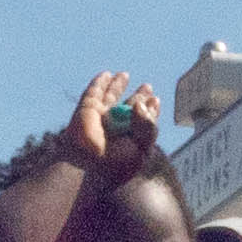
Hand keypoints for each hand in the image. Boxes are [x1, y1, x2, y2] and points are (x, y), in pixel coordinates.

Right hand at [44, 69, 164, 178]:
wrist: (88, 166)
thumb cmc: (116, 164)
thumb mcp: (142, 148)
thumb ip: (148, 126)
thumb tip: (141, 105)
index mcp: (129, 141)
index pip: (142, 123)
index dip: (150, 111)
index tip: (155, 100)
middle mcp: (114, 129)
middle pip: (128, 108)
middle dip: (138, 97)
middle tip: (147, 87)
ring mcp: (99, 119)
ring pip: (109, 97)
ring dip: (117, 85)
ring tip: (125, 75)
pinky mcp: (86, 110)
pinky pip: (93, 92)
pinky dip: (99, 83)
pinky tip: (106, 75)